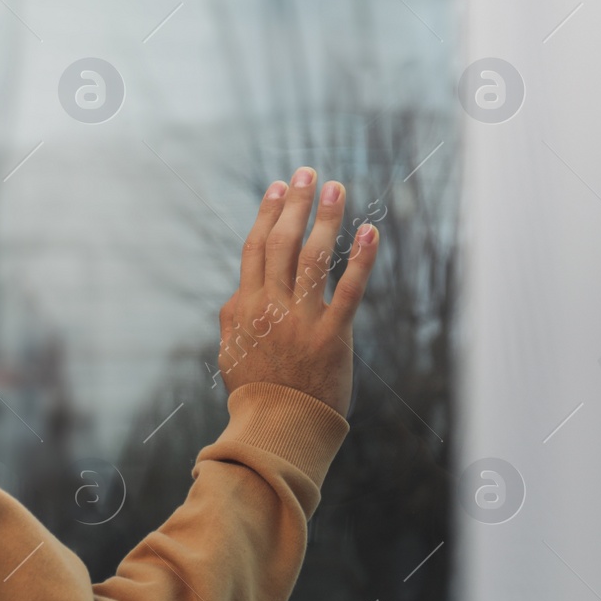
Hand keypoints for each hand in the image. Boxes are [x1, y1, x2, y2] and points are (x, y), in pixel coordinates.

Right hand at [217, 167, 379, 415]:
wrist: (276, 428)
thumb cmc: (254, 391)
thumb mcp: (230, 351)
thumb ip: (233, 318)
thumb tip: (238, 293)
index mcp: (245, 307)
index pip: (256, 248)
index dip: (268, 214)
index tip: (279, 187)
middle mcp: (270, 307)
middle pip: (283, 243)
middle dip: (296, 203)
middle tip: (308, 172)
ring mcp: (301, 321)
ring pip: (314, 258)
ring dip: (326, 219)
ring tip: (337, 189)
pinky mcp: (332, 338)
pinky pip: (349, 291)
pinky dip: (361, 260)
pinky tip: (370, 232)